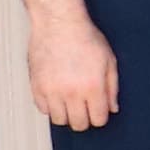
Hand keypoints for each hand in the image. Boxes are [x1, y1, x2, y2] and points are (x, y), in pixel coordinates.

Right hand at [25, 5, 118, 128]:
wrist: (59, 24)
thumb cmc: (86, 38)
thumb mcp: (109, 61)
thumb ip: (112, 87)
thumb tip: (112, 108)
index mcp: (92, 87)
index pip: (98, 119)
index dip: (100, 117)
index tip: (99, 110)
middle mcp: (71, 92)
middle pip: (78, 124)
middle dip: (85, 119)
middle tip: (86, 108)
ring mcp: (51, 91)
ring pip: (59, 120)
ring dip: (67, 114)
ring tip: (72, 101)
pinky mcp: (36, 87)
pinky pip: (43, 109)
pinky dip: (51, 106)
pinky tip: (58, 95)